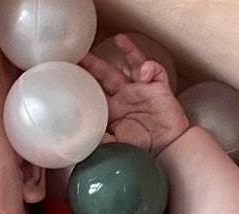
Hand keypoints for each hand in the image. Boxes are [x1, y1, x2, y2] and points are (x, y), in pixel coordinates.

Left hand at [80, 34, 189, 154]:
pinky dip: (149, 68)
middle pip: (107, 74)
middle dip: (95, 64)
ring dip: (127, 51)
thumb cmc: (142, 147)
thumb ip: (100, 139)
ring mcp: (142, 90)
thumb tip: (82, 137)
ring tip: (118, 39)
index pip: (95, 91)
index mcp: (113, 109)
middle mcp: (126, 96)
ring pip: (133, 64)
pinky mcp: (159, 88)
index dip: (85, 83)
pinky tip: (144, 75)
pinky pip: (155, 70)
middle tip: (81, 55)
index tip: (70, 76)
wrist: (168, 148)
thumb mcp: (116, 145)